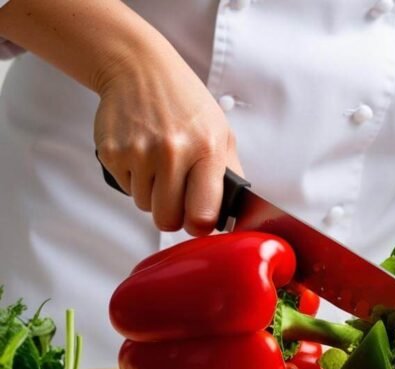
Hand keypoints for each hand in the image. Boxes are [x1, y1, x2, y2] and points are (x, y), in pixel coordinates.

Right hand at [94, 49, 240, 235]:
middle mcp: (171, 152)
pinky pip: (125, 188)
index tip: (199, 220)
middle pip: (167, 220)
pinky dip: (133, 179)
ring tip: (159, 165)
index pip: (202, 213)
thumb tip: (234, 212)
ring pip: (144, 206)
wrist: (140, 69)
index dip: (200, 225)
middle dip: (173, 214)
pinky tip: (141, 154)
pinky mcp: (111, 153)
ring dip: (152, 194)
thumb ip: (229, 173)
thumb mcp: (221, 131)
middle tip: (177, 196)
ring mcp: (138, 153)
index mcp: (206, 149)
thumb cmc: (186, 103)